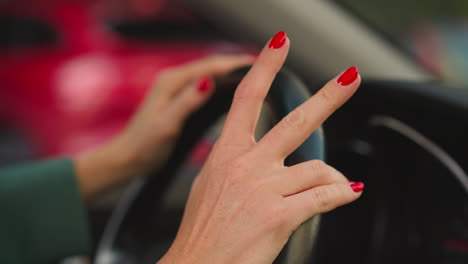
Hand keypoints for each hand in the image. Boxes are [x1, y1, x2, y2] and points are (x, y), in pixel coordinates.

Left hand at [75, 55, 253, 197]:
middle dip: (237, 66)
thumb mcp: (166, 125)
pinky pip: (206, 86)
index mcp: (172, 82)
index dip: (235, 63)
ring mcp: (177, 89)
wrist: (127, 158)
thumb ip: (186, 102)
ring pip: (210, 75)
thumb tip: (209, 81)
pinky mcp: (180, 99)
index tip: (259, 62)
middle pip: (212, 66)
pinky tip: (235, 94)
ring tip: (256, 78)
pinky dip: (223, 86)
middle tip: (265, 67)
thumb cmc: (144, 146)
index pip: (210, 66)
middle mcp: (174, 80)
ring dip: (231, 75)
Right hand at [158, 31, 363, 263]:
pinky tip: (348, 193)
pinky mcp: (280, 214)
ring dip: (334, 177)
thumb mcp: (209, 184)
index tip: (278, 46)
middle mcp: (247, 164)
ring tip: (338, 185)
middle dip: (328, 96)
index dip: (264, 67)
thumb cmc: (203, 230)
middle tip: (349, 79)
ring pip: (318, 168)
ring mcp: (264, 188)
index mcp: (226, 153)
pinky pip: (325, 195)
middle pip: (296, 120)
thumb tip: (260, 154)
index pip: (246, 98)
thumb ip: (235, 162)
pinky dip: (342, 193)